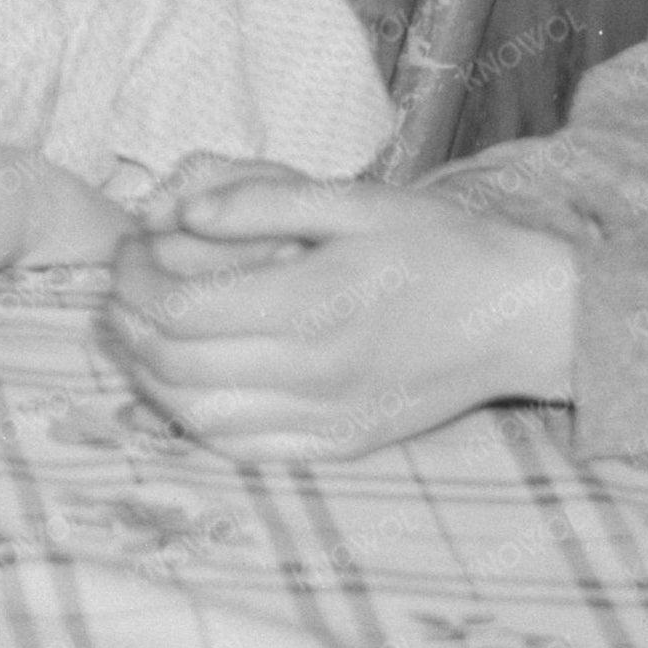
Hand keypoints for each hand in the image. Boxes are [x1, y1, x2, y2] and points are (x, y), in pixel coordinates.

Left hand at [101, 168, 583, 459]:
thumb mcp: (357, 200)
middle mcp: (316, 372)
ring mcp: (327, 417)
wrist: (521, 316)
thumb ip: (264, 201)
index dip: (132, 279)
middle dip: (129, 320)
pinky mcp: (339, 444)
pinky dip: (192, 418)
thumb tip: (181, 211)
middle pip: (176, 362)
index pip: (180, 309)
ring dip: (147, 373)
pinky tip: (184, 379)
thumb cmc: (438, 247)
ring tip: (143, 328)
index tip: (129, 251)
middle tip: (127, 284)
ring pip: (196, 414)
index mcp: (315, 306)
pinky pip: (241, 447)